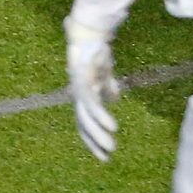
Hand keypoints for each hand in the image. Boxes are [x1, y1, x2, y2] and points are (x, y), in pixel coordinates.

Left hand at [65, 20, 119, 161]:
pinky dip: (102, 118)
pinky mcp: (85, 84)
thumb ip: (108, 86)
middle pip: (84, 125)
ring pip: (88, 120)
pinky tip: (112, 128)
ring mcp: (81, 91)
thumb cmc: (95, 51)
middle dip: (94, 143)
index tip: (103, 152)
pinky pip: (93, 106)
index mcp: (84, 95)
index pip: (86, 122)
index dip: (92, 137)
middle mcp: (79, 97)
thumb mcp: (104, 72)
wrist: (89, 34)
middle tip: (106, 159)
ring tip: (110, 148)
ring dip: (98, 136)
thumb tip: (114, 99)